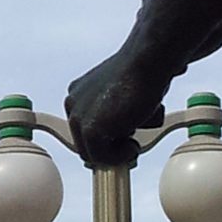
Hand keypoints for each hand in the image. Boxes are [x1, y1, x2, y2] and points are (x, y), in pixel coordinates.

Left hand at [65, 50, 164, 168]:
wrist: (147, 62)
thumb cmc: (142, 73)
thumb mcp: (122, 95)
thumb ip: (114, 113)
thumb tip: (122, 132)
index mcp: (79, 93)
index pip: (84, 127)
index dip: (106, 137)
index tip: (122, 140)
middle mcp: (74, 103)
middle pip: (86, 142)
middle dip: (110, 146)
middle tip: (131, 144)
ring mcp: (79, 117)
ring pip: (93, 153)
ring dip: (116, 152)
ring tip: (133, 141)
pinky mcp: (90, 130)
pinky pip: (102, 159)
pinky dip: (120, 157)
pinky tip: (133, 144)